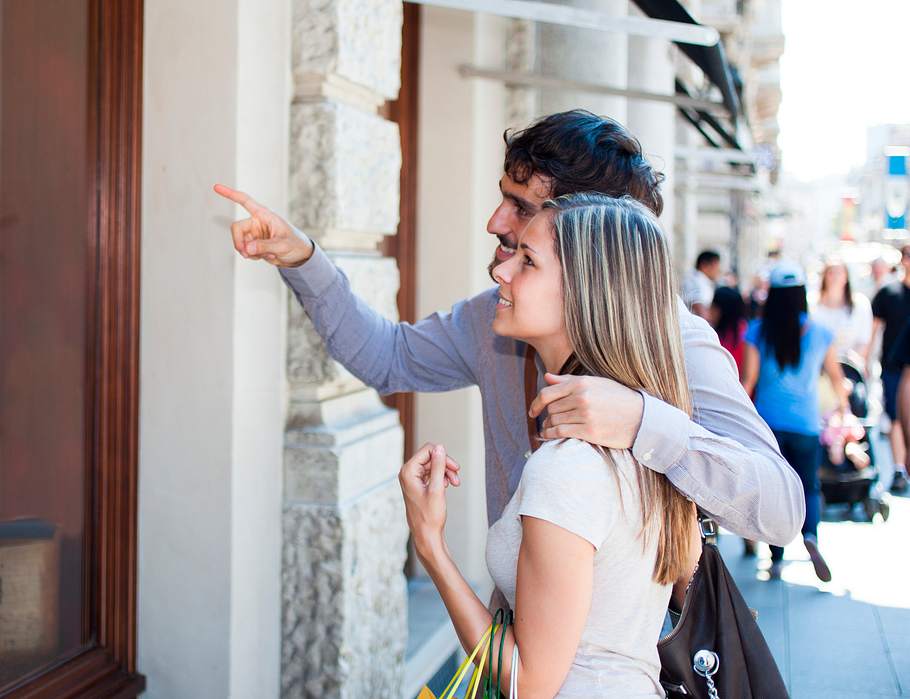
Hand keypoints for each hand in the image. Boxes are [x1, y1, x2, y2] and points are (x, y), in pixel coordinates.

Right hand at [213, 184, 313, 266]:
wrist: (299, 256)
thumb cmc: (295, 244)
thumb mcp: (282, 245)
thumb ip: (265, 246)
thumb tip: (247, 249)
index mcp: (264, 215)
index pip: (244, 201)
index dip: (230, 194)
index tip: (215, 187)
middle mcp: (257, 223)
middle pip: (236, 228)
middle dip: (238, 242)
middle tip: (246, 254)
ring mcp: (254, 234)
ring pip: (240, 242)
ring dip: (250, 252)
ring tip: (268, 254)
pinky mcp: (254, 245)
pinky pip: (246, 251)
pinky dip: (253, 256)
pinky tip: (268, 256)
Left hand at [398, 443, 460, 556]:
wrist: (426, 535)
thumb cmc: (429, 516)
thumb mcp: (437, 489)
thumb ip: (438, 466)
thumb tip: (439, 447)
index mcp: (408, 472)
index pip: (428, 450)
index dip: (444, 456)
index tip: (455, 468)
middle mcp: (407, 473)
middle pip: (431, 456)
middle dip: (445, 465)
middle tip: (457, 477)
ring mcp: (412, 478)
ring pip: (433, 465)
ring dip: (445, 471)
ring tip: (455, 483)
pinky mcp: (417, 484)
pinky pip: (431, 473)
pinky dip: (441, 477)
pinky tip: (447, 486)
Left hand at [529, 373, 643, 448]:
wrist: (642, 417)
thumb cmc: (619, 398)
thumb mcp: (596, 383)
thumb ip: (569, 381)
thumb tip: (547, 377)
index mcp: (581, 383)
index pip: (548, 393)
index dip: (536, 403)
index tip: (533, 411)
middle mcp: (581, 398)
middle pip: (551, 409)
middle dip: (547, 416)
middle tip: (548, 421)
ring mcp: (585, 415)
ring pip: (554, 421)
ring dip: (549, 427)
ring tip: (549, 429)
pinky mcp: (589, 431)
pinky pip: (561, 432)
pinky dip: (551, 435)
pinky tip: (549, 436)